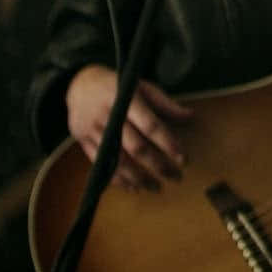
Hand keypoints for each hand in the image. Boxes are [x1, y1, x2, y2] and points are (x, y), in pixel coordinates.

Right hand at [64, 65, 191, 190]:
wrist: (80, 84)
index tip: (183, 159)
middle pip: (136, 147)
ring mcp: (94, 129)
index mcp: (127, 99)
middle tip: (175, 177)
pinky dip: (118, 179)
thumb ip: (165, 104)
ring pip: (118, 160)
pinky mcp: (83, 140)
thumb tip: (191, 116)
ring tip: (156, 187)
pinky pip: (101, 164)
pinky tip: (133, 187)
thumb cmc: (118, 86)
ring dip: (139, 178)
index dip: (168, 143)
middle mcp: (110, 115)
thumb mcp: (143, 87)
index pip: (151, 126)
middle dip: (158, 165)